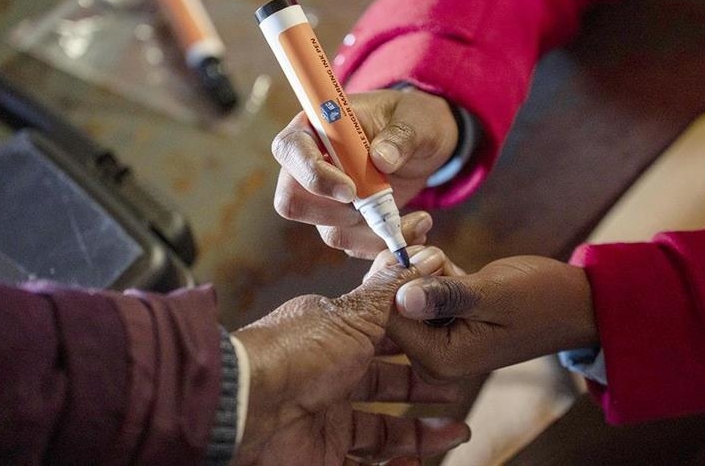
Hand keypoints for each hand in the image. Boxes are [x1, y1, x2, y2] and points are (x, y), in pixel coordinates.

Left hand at [230, 255, 469, 464]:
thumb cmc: (297, 352)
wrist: (248, 406)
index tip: (447, 342)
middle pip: (385, 384)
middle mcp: (329, 376)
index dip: (416, 342)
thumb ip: (389, 292)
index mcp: (333, 337)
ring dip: (420, 431)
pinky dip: (393, 465)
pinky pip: (364, 464)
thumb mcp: (353, 314)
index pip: (382, 338)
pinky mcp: (320, 455)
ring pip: (382, 428)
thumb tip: (420, 258)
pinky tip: (417, 462)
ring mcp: (324, 418)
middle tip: (454, 387)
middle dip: (422, 386)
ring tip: (456, 431)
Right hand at [272, 89, 458, 258]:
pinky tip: (414, 228)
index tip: (351, 191)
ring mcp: (325, 197)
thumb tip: (382, 158)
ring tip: (418, 221)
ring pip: (328, 229)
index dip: (312, 174)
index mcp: (316, 126)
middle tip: (379, 207)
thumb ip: (401, 136)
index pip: (290, 149)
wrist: (425, 145)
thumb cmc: (413, 121)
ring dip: (371, 232)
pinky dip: (382, 243)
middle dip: (337, 214)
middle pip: (293, 200)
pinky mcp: (343, 220)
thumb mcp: (416, 120)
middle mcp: (310, 164)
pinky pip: (352, 242)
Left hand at [373, 251, 598, 381]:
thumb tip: (401, 297)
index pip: (387, 317)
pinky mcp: (441, 322)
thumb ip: (447, 297)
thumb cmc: (543, 300)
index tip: (411, 242)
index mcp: (439, 360)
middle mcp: (431, 357)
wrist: (575, 304)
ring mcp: (435, 340)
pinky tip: (444, 255)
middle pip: (387, 305)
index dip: (392, 275)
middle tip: (422, 234)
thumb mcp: (495, 294)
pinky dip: (426, 268)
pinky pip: (417, 290)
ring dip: (415, 262)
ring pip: (400, 292)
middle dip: (402, 265)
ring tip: (439, 246)